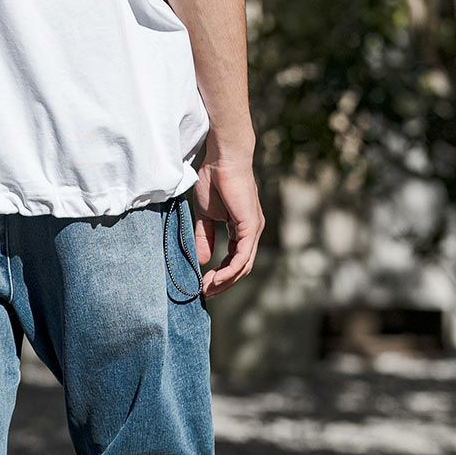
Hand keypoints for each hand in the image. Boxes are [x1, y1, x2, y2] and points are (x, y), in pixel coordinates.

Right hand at [192, 156, 263, 295]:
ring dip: (224, 281)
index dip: (220, 275)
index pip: (234, 260)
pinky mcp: (250, 226)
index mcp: (242, 230)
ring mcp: (253, 230)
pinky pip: (242, 257)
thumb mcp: (205, 216)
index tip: (202, 284)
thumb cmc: (214, 181)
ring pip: (243, 266)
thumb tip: (202, 261)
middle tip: (203, 293)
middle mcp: (251, 233)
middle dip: (222, 284)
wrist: (222, 160)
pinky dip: (229, 271)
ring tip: (205, 289)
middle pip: (241, 268)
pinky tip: (216, 278)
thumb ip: (203, 237)